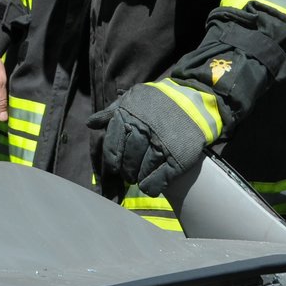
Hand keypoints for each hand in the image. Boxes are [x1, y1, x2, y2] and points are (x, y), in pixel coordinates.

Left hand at [87, 83, 206, 197]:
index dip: (112, 160)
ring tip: (140, 176)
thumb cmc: (160, 101)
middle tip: (129, 173)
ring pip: (141, 172)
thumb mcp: (133, 99)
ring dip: (139, 177)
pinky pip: (159, 180)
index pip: (111, 147)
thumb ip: (111, 112)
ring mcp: (161, 146)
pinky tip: (150, 185)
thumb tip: (89, 123)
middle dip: (126, 171)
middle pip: (127, 162)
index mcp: (129, 118)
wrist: (196, 101)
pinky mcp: (178, 158)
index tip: (115, 165)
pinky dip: (152, 186)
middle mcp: (143, 132)